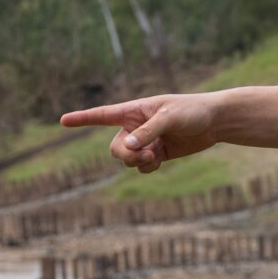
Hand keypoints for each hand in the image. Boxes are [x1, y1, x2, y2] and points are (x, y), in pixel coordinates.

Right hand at [60, 94, 223, 174]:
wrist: (215, 122)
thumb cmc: (192, 111)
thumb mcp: (169, 117)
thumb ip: (148, 131)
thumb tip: (128, 147)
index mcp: (134, 111)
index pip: (102, 115)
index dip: (82, 119)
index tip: (62, 121)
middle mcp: (136, 126)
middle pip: (115, 148)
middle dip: (125, 156)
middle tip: (145, 155)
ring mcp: (146, 141)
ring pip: (128, 160)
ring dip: (138, 162)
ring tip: (156, 155)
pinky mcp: (157, 153)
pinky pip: (142, 167)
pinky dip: (148, 168)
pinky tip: (161, 160)